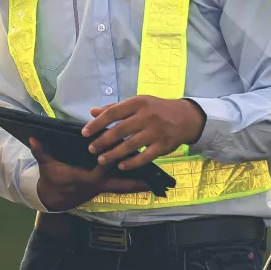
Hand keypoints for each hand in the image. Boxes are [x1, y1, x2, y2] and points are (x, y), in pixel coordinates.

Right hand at [30, 137, 150, 211]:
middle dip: (138, 183)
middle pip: (122, 184)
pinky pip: (120, 185)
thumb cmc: (52, 180)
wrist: (53, 198)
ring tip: (156, 179)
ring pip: (123, 186)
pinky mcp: (102, 188)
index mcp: (86, 178)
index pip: (103, 167)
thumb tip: (33, 138)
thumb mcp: (46, 166)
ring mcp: (102, 188)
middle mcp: (98, 184)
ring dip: (138, 182)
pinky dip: (130, 182)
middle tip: (156, 181)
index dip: (114, 159)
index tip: (127, 150)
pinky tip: (142, 177)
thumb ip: (41, 152)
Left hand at [82, 96, 205, 170]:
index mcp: (138, 103)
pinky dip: (132, 162)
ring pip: (130, 145)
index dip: (97, 123)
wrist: (186, 117)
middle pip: (119, 130)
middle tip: (91, 149)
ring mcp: (156, 132)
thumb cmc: (156, 109)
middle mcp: (147, 117)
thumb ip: (115, 108)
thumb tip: (92, 111)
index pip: (112, 113)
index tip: (85, 133)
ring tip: (101, 159)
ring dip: (114, 154)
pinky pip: (145, 156)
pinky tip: (121, 166)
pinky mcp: (163, 146)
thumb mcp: (137, 103)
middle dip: (102, 141)